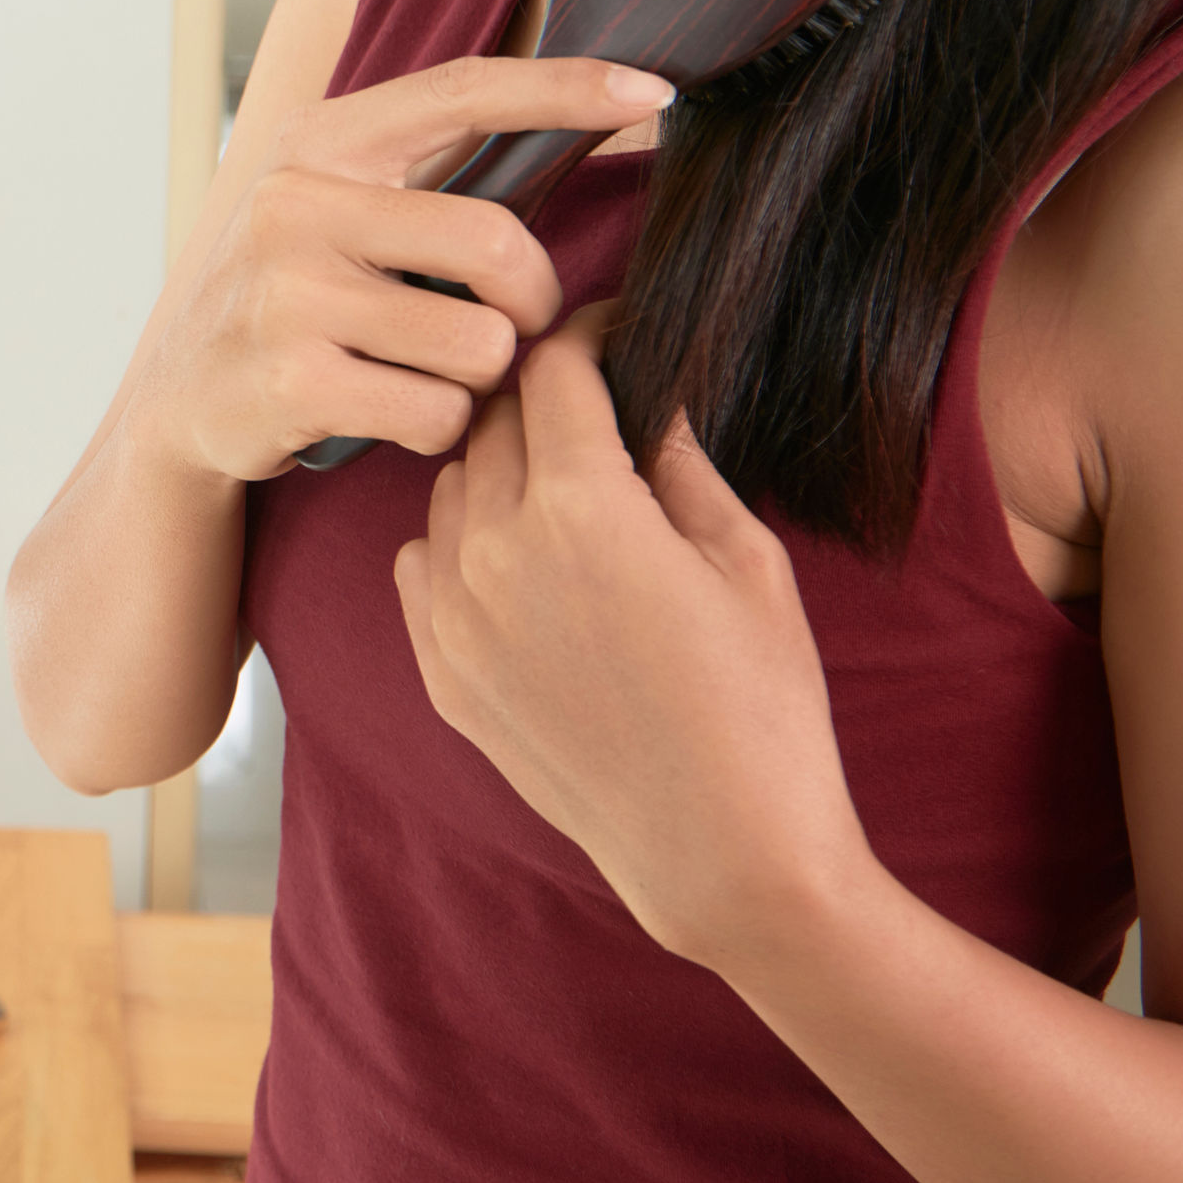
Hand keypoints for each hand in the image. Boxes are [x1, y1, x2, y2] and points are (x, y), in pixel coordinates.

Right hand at [153, 56, 670, 474]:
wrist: (179, 401)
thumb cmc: (295, 298)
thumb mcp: (337, 210)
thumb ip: (430, 173)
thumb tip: (588, 120)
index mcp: (319, 144)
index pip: (461, 91)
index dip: (563, 87)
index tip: (649, 91)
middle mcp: (294, 205)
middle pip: (495, 241)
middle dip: (532, 297)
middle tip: (511, 324)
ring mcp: (288, 294)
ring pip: (478, 342)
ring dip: (479, 377)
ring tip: (428, 373)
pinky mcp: (291, 381)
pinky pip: (437, 413)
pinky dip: (439, 427)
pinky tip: (394, 416)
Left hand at [392, 304, 871, 966]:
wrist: (723, 854)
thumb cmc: (762, 706)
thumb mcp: (746, 561)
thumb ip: (680, 461)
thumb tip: (650, 393)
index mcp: (580, 505)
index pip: (553, 370)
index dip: (586, 332)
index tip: (612, 328)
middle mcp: (494, 549)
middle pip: (494, 420)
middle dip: (542, 396)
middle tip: (591, 398)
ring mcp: (454, 616)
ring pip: (450, 488)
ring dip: (497, 467)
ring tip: (560, 482)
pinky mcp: (439, 672)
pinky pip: (421, 565)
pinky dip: (459, 542)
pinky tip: (518, 558)